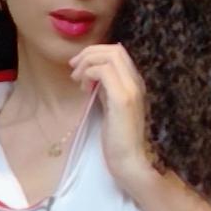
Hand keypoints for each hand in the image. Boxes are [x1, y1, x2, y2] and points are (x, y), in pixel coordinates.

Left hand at [70, 44, 157, 191]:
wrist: (130, 161)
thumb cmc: (119, 139)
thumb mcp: (111, 107)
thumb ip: (106, 89)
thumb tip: (93, 75)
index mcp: (135, 84)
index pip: (119, 52)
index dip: (96, 53)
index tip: (79, 67)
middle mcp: (136, 82)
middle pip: (114, 49)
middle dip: (89, 53)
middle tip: (74, 69)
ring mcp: (131, 89)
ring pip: (109, 55)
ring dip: (87, 63)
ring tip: (77, 79)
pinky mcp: (122, 99)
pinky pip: (103, 71)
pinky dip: (88, 74)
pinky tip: (84, 89)